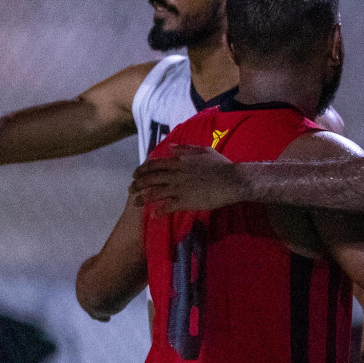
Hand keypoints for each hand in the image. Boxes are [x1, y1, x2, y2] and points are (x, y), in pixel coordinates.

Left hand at [131, 146, 246, 212]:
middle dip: (137, 184)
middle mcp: (175, 174)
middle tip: (130, 189)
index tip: (135, 174)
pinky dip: (158, 211)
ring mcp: (179, 188)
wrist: (232, 181)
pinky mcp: (185, 201)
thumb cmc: (221, 165)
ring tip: (135, 202)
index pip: (154, 165)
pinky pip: (167, 207)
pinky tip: (153, 214)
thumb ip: (186, 148)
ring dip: (142, 198)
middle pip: (150, 179)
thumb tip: (170, 148)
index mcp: (179, 161)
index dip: (142, 170)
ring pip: (154, 193)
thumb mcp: (204, 150)